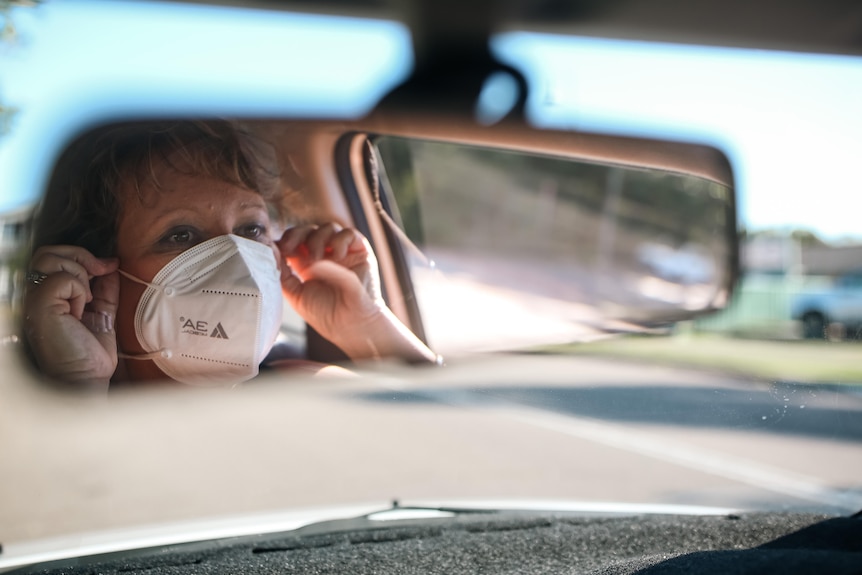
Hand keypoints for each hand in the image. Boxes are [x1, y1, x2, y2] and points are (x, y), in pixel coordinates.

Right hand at [23, 245, 119, 388]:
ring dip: (79, 273)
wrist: (86, 376)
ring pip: (51, 259)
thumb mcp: (101, 312)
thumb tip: (110, 263)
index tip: (107, 266)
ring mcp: (33, 300)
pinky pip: (61, 279)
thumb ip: (103, 288)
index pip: (53, 256)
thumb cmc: (89, 352)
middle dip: (81, 256)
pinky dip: (80, 289)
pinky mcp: (39, 306)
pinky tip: (81, 310)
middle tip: (100, 272)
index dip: (82, 255)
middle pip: (49, 252)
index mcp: (47, 295)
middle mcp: (34, 295)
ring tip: (87, 299)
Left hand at [277, 224, 383, 347]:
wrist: (351, 326)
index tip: (280, 249)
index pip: (294, 240)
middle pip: (308, 229)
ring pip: (328, 227)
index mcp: (307, 263)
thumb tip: (272, 249)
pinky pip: (349, 233)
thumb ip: (282, 273)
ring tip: (316, 260)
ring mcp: (343, 252)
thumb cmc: (325, 314)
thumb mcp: (295, 294)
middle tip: (292, 248)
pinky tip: (337, 257)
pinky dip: (339, 241)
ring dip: (317, 240)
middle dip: (297, 235)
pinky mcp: (360, 251)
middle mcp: (325, 254)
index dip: (286, 239)